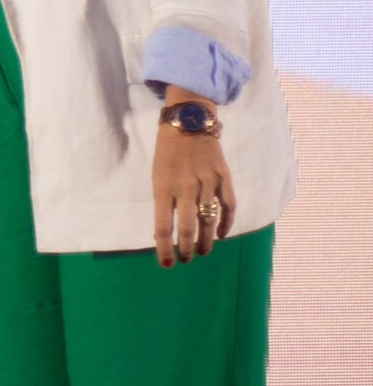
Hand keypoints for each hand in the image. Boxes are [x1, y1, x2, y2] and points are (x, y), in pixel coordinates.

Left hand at [154, 91, 235, 265]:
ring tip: (202, 251)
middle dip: (186, 248)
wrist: (188, 121)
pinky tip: (221, 234)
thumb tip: (164, 231)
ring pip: (209, 220)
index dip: (164, 248)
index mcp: (163, 186)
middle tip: (185, 258)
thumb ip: (164, 201)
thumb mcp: (157, 176)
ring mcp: (207, 181)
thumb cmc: (167, 152)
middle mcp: (185, 186)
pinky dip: (226, 222)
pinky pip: (228, 205)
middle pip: (188, 227)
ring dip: (206, 240)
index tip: (166, 263)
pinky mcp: (223, 176)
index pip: (163, 226)